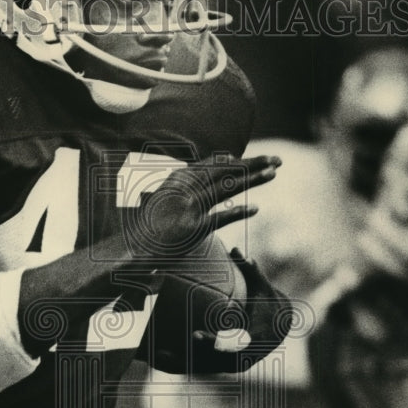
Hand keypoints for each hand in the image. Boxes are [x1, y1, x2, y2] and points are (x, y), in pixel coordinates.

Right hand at [129, 153, 280, 258]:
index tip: (255, 160)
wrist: (130, 248)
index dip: (237, 162)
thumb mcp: (165, 198)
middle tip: (276, 159)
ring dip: (254, 178)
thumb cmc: (148, 227)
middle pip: (225, 171)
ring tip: (274, 173)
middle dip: (253, 163)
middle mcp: (184, 188)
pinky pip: (220, 217)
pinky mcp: (192, 228)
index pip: (212, 164)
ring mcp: (188, 207)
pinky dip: (238, 212)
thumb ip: (185, 186)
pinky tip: (255, 210)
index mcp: (177, 179)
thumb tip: (210, 174)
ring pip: (228, 187)